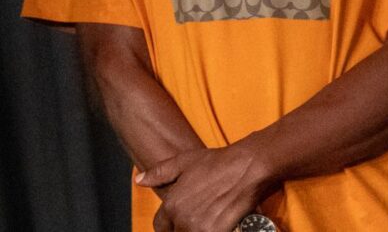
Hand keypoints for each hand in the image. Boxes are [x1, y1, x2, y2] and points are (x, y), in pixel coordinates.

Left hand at [136, 144, 278, 231]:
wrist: (248, 167)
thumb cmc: (218, 162)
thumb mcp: (184, 162)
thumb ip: (159, 173)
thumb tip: (139, 180)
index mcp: (172, 204)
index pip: (160, 226)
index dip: (168, 225)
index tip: (177, 222)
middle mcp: (182, 219)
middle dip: (183, 227)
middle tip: (198, 215)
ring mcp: (199, 228)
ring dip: (195, 229)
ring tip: (208, 217)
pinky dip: (211, 230)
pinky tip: (219, 222)